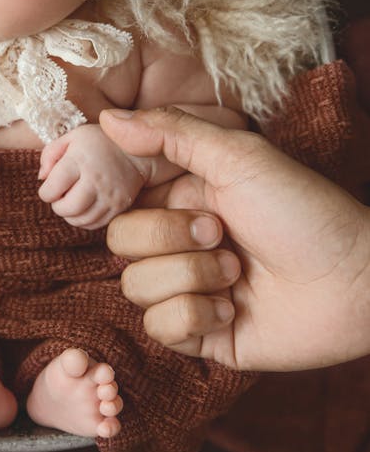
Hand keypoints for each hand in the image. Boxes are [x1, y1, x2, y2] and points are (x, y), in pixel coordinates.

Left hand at [38, 123, 145, 227]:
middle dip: (57, 206)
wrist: (137, 151)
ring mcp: (110, 195)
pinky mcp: (119, 207)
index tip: (50, 186)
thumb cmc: (99, 142)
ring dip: (70, 215)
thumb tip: (42, 178)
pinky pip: (95, 224)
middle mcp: (96, 180)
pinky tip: (85, 206)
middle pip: (67, 209)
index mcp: (80, 160)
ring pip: (80, 220)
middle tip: (61, 196)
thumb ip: (50, 154)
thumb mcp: (72, 137)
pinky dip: (84, 219)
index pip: (52, 188)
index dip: (45, 192)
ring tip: (73, 200)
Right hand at [100, 107, 369, 370]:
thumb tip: (107, 118)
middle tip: (221, 233)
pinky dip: (196, 316)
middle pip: (120, 240)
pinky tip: (234, 309)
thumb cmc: (306, 212)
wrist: (354, 283)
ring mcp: (187, 288)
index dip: (130, 195)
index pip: (121, 192)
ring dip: (191, 278)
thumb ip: (170, 132)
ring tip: (237, 274)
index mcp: (184, 195)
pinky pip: (158, 328)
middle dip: (170, 238)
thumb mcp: (240, 156)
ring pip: (135, 286)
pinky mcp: (199, 333)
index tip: (168, 191)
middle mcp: (179, 241)